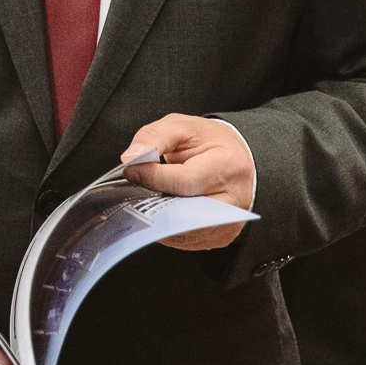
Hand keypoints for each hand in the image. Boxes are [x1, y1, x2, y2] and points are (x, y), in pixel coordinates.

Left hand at [121, 114, 253, 250]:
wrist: (234, 157)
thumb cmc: (209, 142)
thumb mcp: (181, 126)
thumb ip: (154, 137)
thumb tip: (131, 158)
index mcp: (229, 165)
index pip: (185, 181)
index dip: (153, 176)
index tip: (132, 170)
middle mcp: (234, 200)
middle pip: (183, 211)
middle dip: (153, 200)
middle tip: (137, 187)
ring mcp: (228, 223)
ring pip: (182, 230)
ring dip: (158, 216)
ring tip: (148, 196)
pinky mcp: (220, 237)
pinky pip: (185, 239)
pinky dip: (167, 226)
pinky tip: (162, 208)